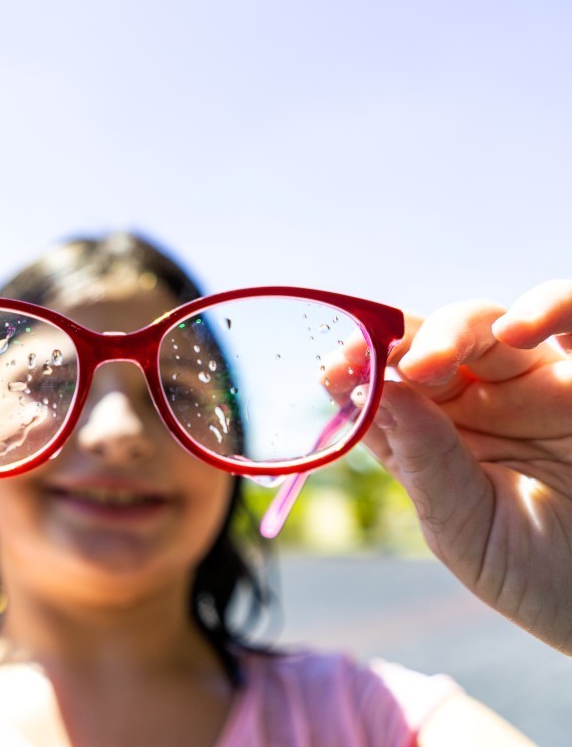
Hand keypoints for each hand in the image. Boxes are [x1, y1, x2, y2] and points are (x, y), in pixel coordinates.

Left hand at [367, 280, 571, 654]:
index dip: (359, 367)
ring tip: (430, 362)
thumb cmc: (533, 574)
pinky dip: (549, 309)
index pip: (388, 383)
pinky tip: (520, 331)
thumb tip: (377, 392)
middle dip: (400, 343)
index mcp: (437, 432)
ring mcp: (540, 384)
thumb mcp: (464, 526)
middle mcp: (485, 399)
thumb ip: (426, 460)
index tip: (334, 371)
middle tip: (385, 363)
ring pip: (492, 324)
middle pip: (432, 342)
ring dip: (457, 327)